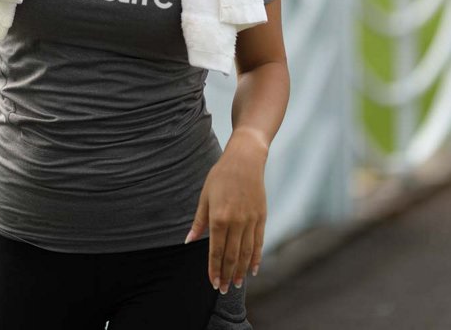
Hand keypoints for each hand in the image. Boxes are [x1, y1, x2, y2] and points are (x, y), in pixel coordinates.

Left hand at [185, 130, 268, 294]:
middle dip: (228, 275)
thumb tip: (189, 241)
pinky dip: (256, 258)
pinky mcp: (261, 218)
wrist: (245, 160)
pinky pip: (259, 243)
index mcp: (219, 218)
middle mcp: (236, 222)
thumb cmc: (220, 176)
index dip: (214, 269)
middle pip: (232, 256)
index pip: (216, 251)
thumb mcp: (204, 197)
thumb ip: (199, 222)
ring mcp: (251, 221)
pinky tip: (253, 269)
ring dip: (242, 271)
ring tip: (238, 284)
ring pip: (247, 253)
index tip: (213, 283)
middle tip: (224, 290)